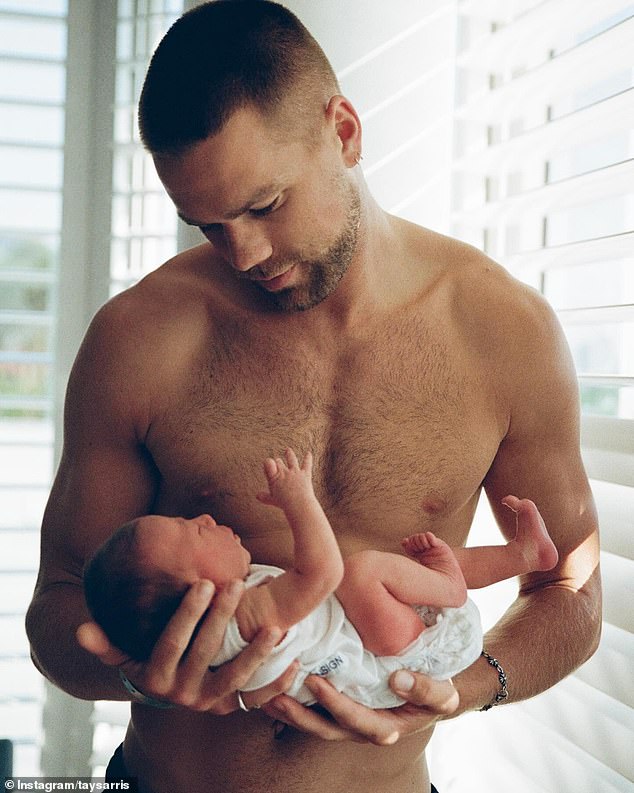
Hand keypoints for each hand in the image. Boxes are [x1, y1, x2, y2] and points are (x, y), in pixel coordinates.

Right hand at [76, 578, 296, 712]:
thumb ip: (106, 643)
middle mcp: (183, 693)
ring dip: (257, 654)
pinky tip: (295, 660)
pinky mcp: (232, 707)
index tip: (202, 583)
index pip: (172, 642)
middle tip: (237, 584)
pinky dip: (277, 683)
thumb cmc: (147, 658)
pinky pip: (258, 699)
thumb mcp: (126, 653)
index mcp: (156, 676)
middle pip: (206, 653)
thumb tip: (82, 628)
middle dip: (222, 618)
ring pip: (236, 678)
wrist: (168, 690)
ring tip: (275, 627)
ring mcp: (210, 702)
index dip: (187, 614)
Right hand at [256, 448, 314, 508]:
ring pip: (291, 459)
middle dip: (278, 461)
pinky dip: (308, 458)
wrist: (298, 504)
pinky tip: (308, 453)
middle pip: (279, 461)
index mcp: (274, 477)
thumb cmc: (284, 503)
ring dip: (289, 454)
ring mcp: (295, 472)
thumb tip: (257, 496)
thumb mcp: (272, 499)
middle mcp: (284, 472)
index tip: (268, 463)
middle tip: (278, 460)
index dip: (268, 463)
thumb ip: (264, 496)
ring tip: (288, 450)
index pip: (268, 463)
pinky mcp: (305, 474)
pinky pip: (307, 463)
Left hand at [261, 670, 458, 744]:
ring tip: (266, 696)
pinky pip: (313, 709)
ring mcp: (348, 720)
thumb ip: (425, 689)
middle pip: (326, 729)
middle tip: (277, 696)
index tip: (317, 683)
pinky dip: (294, 699)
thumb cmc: (436, 690)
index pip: (357, 721)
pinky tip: (275, 684)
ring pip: (314, 723)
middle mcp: (361, 728)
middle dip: (300, 715)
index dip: (336, 705)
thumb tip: (398, 679)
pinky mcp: (339, 707)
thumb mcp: (443, 692)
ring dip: (289, 712)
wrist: (430, 688)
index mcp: (386, 726)